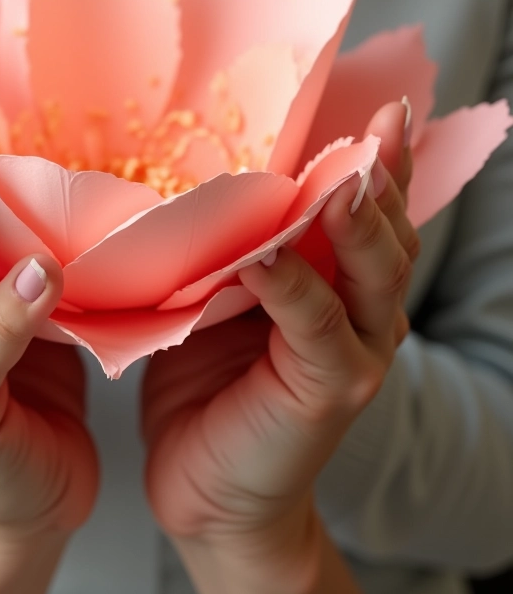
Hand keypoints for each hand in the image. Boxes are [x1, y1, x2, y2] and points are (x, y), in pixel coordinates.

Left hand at [142, 102, 416, 554]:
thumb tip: (207, 186)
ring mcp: (353, 353)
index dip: (378, 161)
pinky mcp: (329, 390)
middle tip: (385, 121)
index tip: (379, 107)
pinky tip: (269, 256)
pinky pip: (316, 325)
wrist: (206, 486)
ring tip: (347, 174)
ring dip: (358, 221)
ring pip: (373, 273)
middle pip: (386, 232)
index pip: (366, 213)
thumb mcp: (217, 301)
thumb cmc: (206, 385)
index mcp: (335, 285)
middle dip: (385, 174)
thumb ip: (233, 252)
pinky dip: (295, 287)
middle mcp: (360, 314)